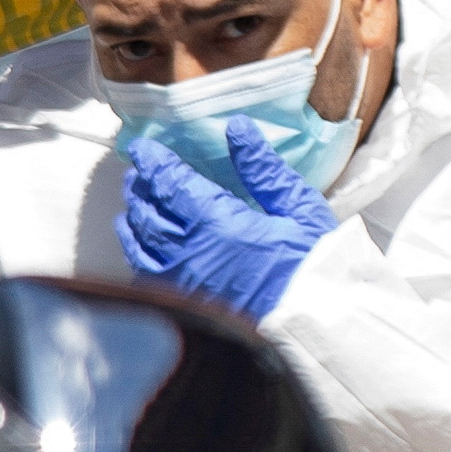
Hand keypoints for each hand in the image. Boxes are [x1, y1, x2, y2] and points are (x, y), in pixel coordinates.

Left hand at [115, 125, 339, 322]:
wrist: (316, 323)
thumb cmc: (313, 266)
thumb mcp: (298, 208)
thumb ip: (262, 168)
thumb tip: (237, 128)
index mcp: (220, 224)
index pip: (171, 183)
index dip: (154, 161)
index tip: (144, 147)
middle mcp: (192, 252)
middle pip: (149, 210)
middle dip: (142, 185)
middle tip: (141, 170)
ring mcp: (183, 282)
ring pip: (141, 241)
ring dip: (134, 215)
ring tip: (135, 200)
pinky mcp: (184, 304)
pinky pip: (144, 273)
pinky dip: (135, 251)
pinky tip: (137, 242)